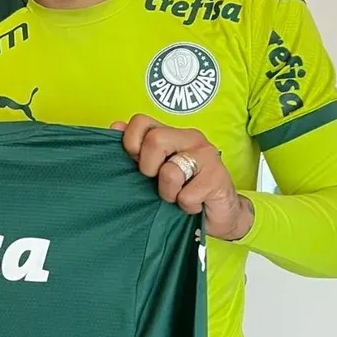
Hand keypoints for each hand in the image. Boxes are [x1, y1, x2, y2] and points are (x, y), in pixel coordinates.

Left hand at [112, 115, 253, 240]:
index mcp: (171, 134)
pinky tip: (196, 204)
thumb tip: (115, 127)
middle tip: (160, 182)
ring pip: (169, 172)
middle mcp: (190, 138)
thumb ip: (137, 150)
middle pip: (155, 141)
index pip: (141, 121)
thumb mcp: (155, 171)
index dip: (131, 144)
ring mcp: (206, 155)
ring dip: (169, 194)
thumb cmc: (184, 191)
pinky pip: (186, 195)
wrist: (220, 214)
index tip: (137, 164)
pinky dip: (186, 206)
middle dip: (149, 170)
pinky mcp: (218, 177)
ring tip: (180, 196)